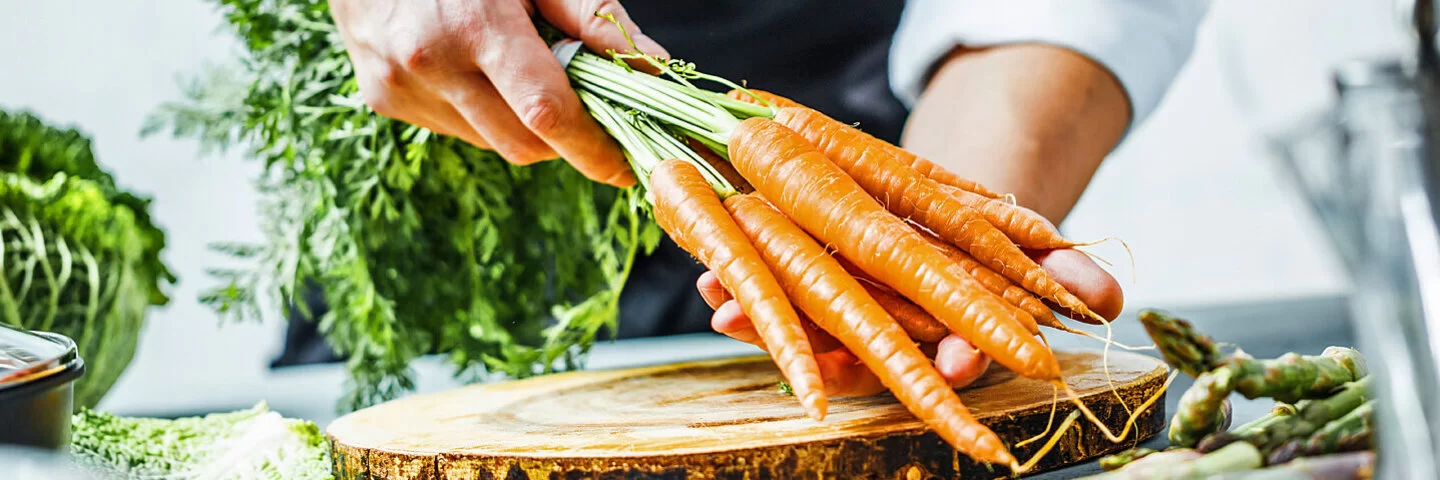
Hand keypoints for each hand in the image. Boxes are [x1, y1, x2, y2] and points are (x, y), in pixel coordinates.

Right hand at [327, 0, 668, 186]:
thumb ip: (594, 18)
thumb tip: (653, 69)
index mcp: (474, 27)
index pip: (547, 115)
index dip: (594, 150)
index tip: (627, 167)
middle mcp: (431, 64)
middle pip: (523, 143)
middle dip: (563, 137)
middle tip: (582, 105)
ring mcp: (401, 87)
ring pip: (492, 142)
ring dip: (521, 123)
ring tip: (515, 66)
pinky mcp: (385, 99)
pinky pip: (458, 129)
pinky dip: (483, 112)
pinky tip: (474, 66)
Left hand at [695, 246, 1123, 393]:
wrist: (938, 203)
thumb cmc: (987, 240)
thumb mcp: (1029, 245)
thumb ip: (1063, 271)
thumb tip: (1109, 295)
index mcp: (947, 327)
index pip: (954, 352)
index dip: (954, 360)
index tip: (955, 365)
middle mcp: (891, 327)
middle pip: (867, 352)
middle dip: (835, 360)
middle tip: (807, 361)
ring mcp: (845, 307)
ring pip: (806, 326)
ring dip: (763, 324)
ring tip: (724, 309)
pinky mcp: (809, 276)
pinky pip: (772, 289)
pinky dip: (741, 284)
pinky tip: (706, 277)